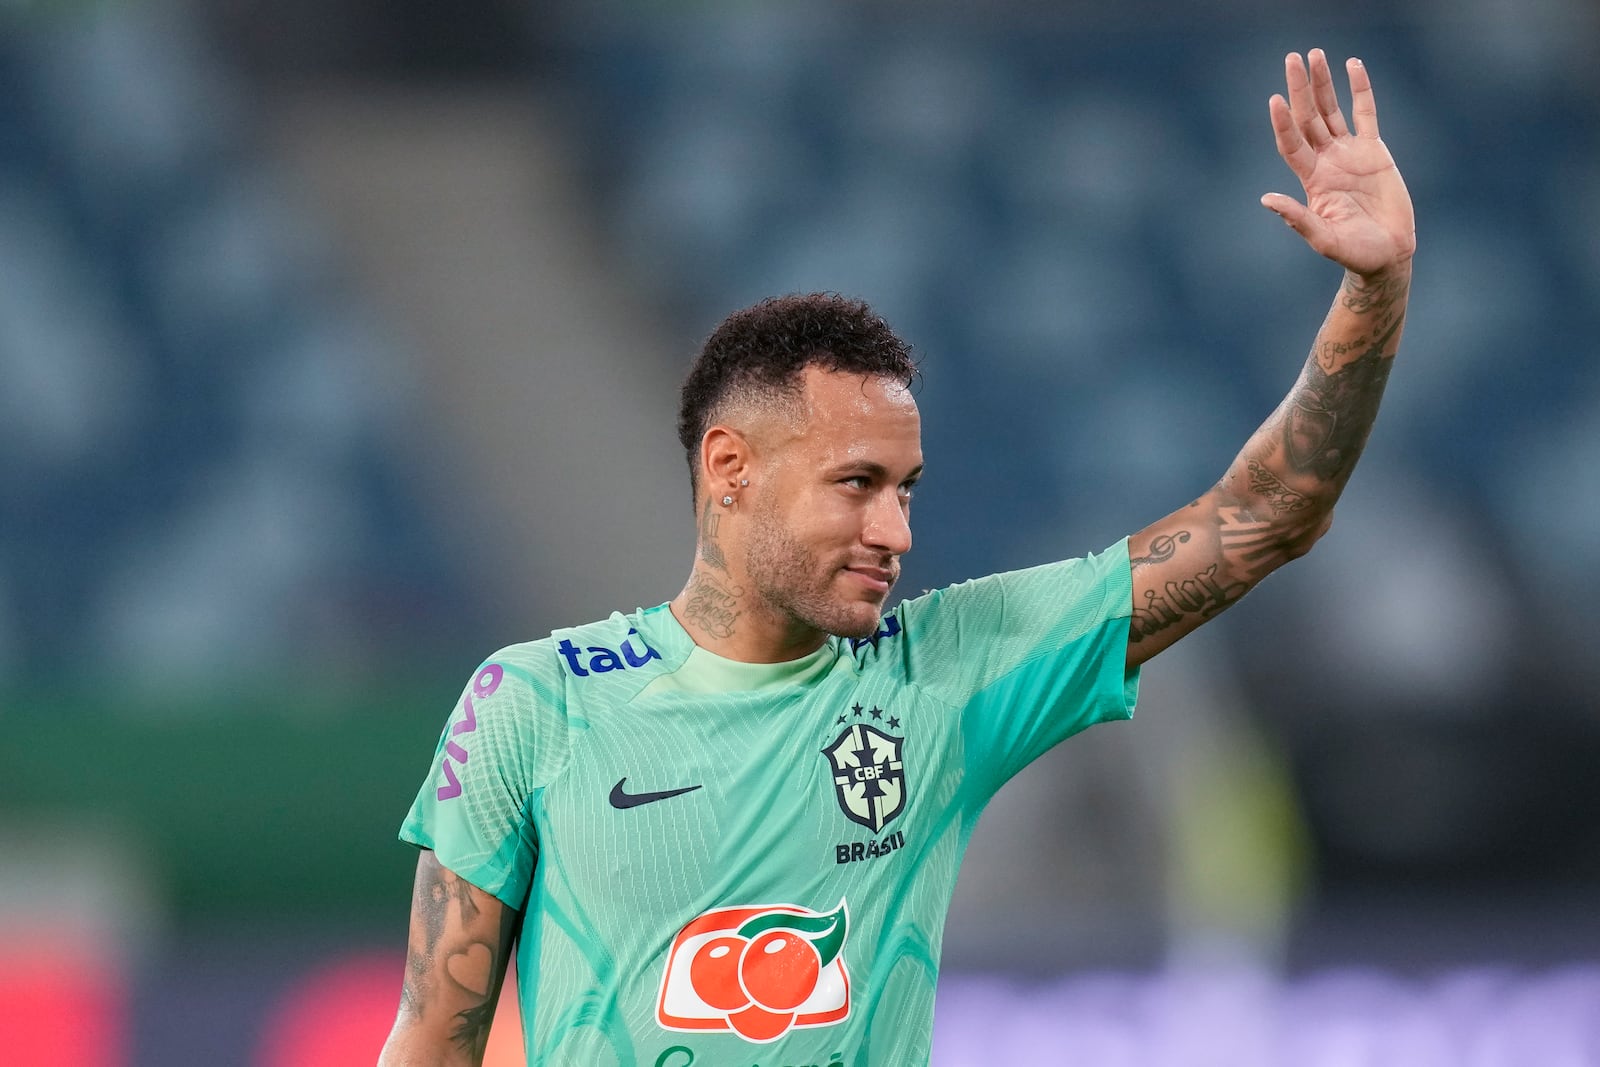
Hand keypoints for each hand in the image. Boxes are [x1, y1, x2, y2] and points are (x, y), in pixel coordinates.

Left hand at [1262, 49, 1415, 277]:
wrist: (1387, 253)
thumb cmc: (1354, 252)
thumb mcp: (1324, 238)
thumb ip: (1297, 218)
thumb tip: (1266, 199)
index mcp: (1311, 180)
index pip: (1291, 144)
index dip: (1283, 123)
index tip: (1274, 99)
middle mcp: (1326, 161)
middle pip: (1308, 118)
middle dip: (1300, 89)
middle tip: (1292, 58)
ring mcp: (1349, 153)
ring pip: (1332, 110)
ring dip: (1323, 83)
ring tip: (1316, 54)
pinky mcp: (1374, 150)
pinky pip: (1366, 113)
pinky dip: (1360, 90)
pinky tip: (1353, 65)